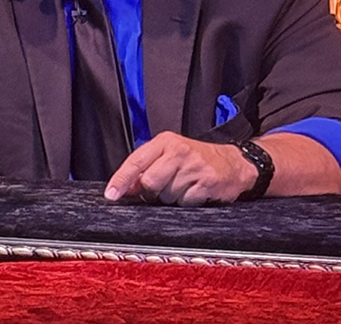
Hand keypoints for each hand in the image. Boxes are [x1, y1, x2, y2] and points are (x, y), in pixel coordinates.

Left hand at [103, 131, 257, 205]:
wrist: (233, 162)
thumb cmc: (195, 158)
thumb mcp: (169, 154)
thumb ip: (146, 167)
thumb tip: (125, 188)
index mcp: (165, 142)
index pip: (136, 161)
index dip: (121, 179)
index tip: (111, 195)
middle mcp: (179, 151)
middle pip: (150, 182)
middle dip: (152, 191)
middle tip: (163, 187)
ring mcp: (194, 167)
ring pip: (167, 195)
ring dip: (172, 196)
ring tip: (184, 185)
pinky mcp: (208, 182)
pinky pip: (186, 202)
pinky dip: (187, 201)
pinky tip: (195, 191)